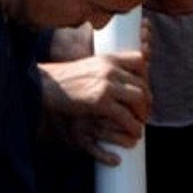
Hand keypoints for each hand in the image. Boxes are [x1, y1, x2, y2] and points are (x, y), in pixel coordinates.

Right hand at [41, 45, 150, 163]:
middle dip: (147, 101)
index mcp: (109, 58)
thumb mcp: (89, 66)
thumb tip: (119, 79)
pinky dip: (134, 127)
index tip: (143, 89)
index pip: (140, 60)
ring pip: (138, 99)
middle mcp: (110, 69)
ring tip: (139, 124)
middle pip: (142, 84)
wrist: (46, 86)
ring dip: (142, 114)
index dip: (146, 76)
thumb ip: (105, 70)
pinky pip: (126, 116)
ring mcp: (107, 85)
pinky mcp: (101, 103)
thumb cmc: (66, 80)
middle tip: (144, 113)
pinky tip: (134, 134)